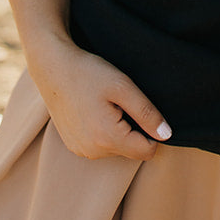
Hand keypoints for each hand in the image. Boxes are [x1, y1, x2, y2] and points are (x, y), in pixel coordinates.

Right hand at [26, 33, 171, 161]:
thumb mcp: (123, 87)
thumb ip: (147, 113)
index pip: (147, 151)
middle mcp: (93, 152)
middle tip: (119, 102)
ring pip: (116, 148)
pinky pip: (100, 146)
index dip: (152, 130)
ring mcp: (81, 150)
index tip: (141, 109)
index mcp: (108, 138)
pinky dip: (103, 131)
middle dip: (133, 129)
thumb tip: (167, 135)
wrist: (52, 67)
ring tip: (105, 104)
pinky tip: (93, 110)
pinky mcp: (73, 146)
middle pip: (132, 150)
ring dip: (118, 130)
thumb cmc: (89, 73)